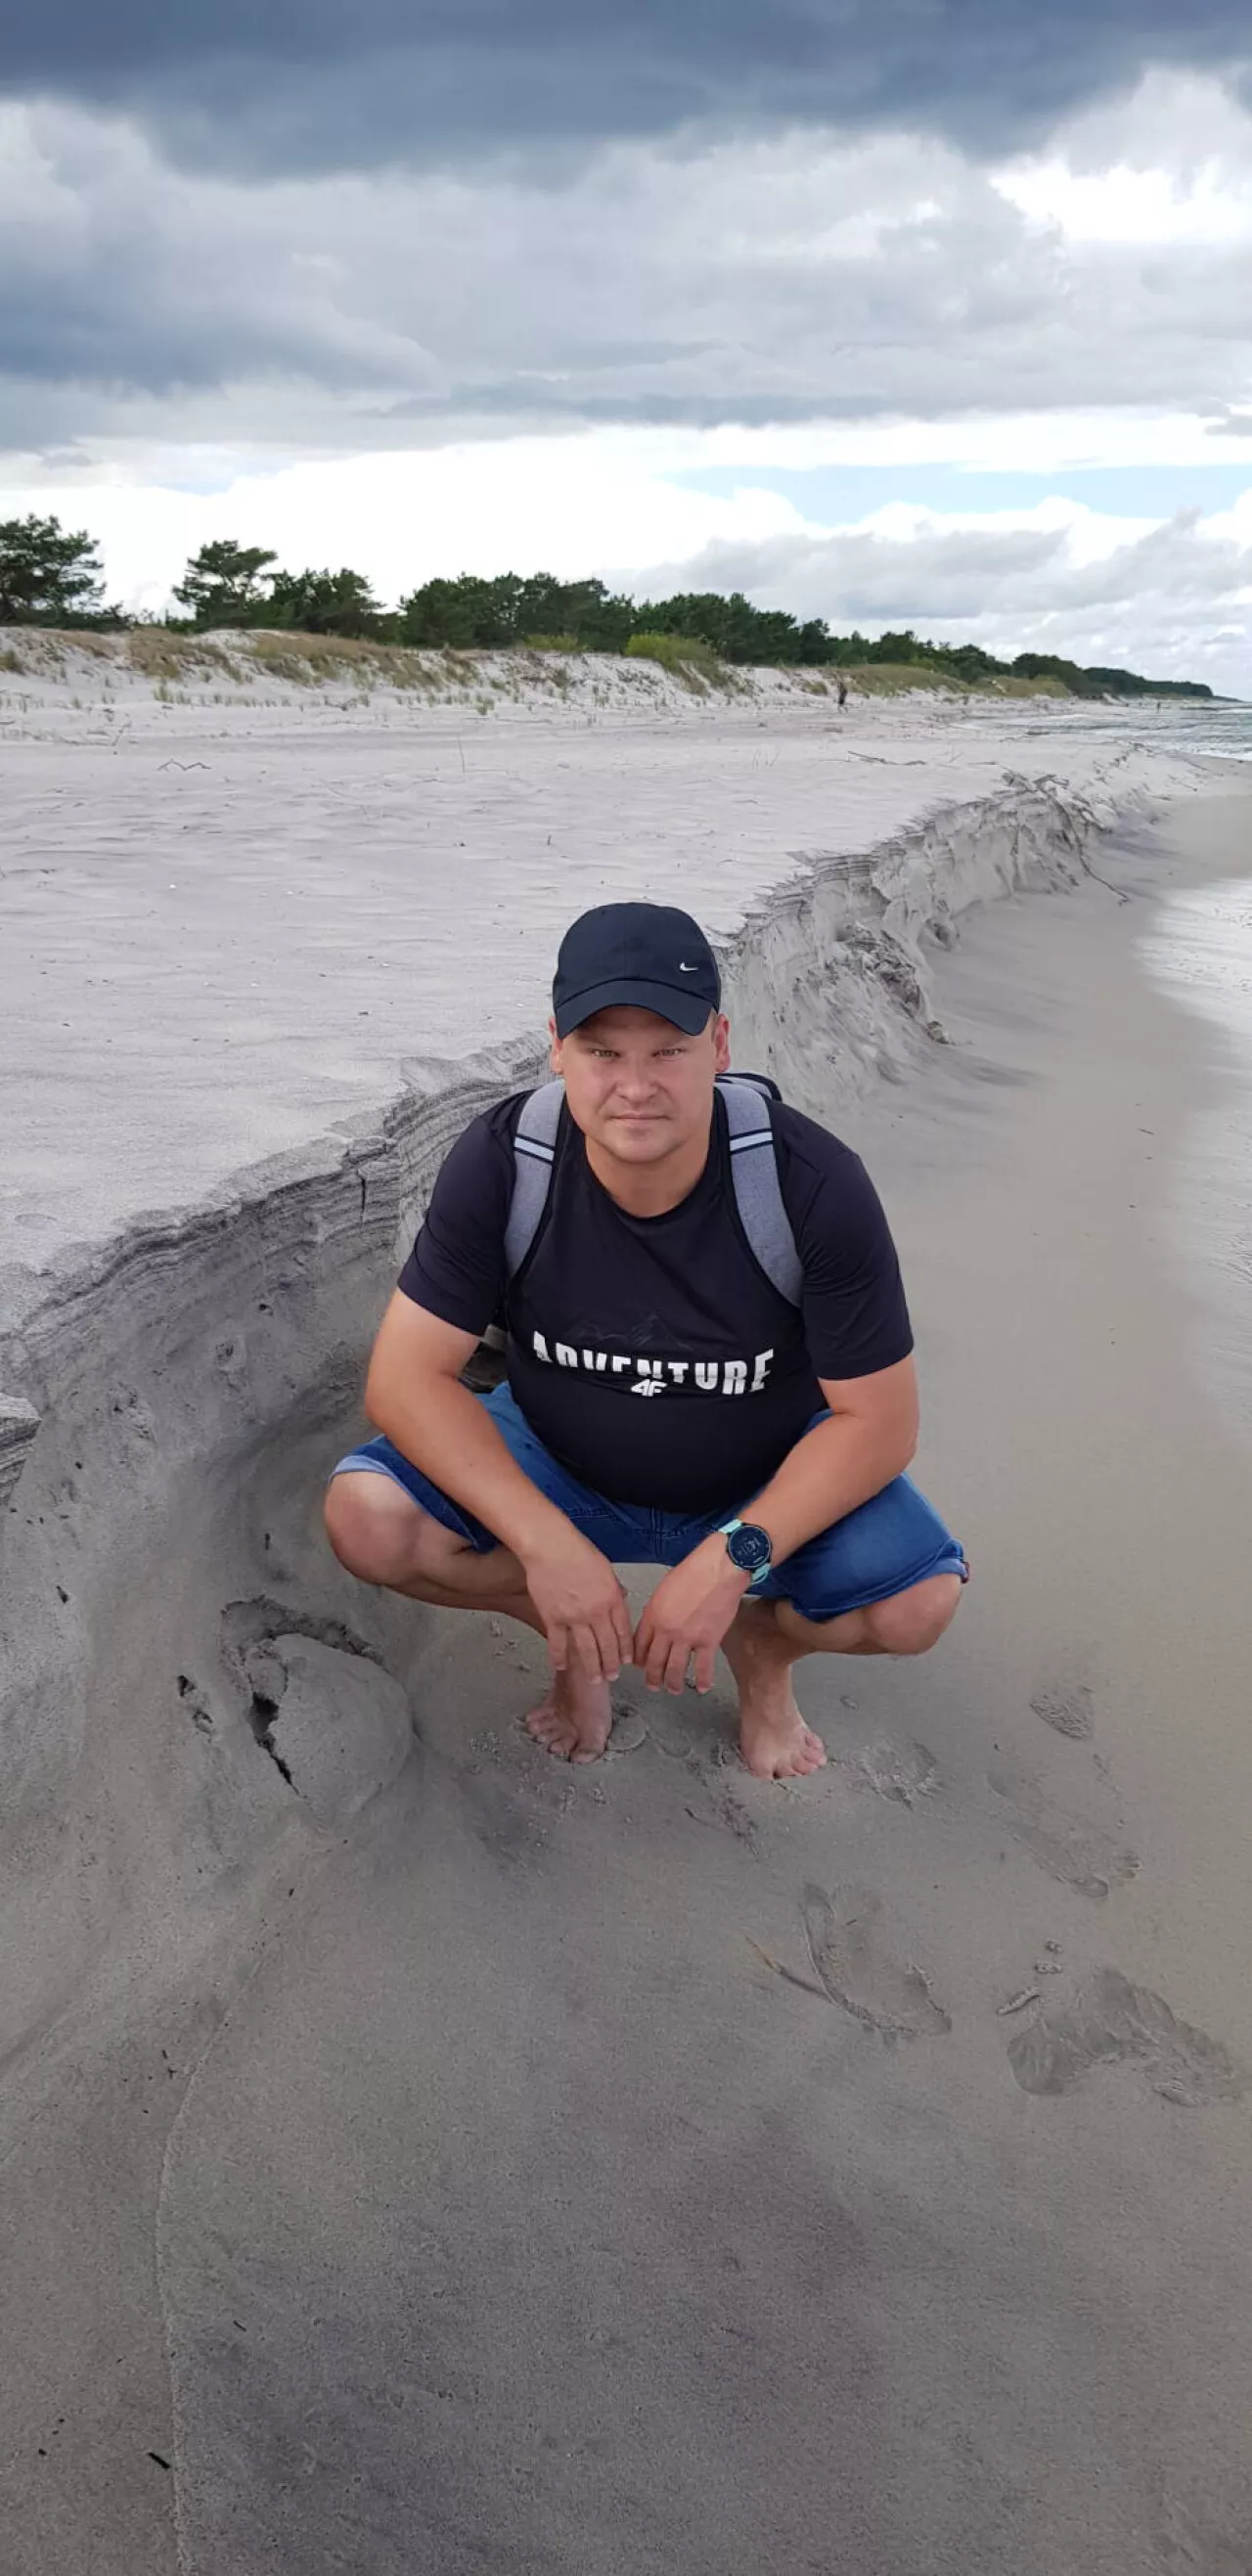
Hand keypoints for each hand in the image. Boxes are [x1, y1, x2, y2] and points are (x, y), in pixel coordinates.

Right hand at [521, 1525, 634, 1684]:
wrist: (550, 1546)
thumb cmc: (577, 1551)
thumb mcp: (605, 1568)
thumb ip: (613, 1588)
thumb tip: (621, 1597)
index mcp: (611, 1598)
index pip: (622, 1631)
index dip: (625, 1649)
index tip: (626, 1661)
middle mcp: (596, 1611)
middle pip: (607, 1645)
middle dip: (611, 1664)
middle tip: (612, 1677)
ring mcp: (574, 1617)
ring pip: (586, 1650)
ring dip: (592, 1667)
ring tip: (595, 1679)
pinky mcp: (553, 1618)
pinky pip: (558, 1643)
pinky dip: (559, 1657)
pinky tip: (562, 1666)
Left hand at [634, 1535, 750, 1694]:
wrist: (718, 1569)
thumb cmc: (693, 1572)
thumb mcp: (665, 1588)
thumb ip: (657, 1608)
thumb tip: (654, 1622)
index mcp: (653, 1615)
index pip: (639, 1645)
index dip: (638, 1659)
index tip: (639, 1666)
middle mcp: (666, 1630)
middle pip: (654, 1662)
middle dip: (652, 1677)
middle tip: (653, 1685)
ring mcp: (687, 1638)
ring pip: (674, 1670)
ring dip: (672, 1683)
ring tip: (673, 1689)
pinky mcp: (708, 1641)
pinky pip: (702, 1667)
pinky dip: (701, 1681)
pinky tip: (701, 1688)